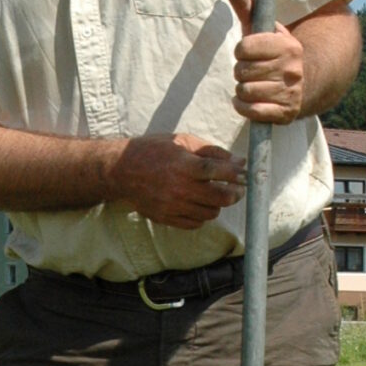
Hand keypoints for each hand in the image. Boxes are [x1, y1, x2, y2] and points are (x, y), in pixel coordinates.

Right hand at [110, 132, 245, 228]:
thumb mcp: (182, 142)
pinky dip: (202, 216)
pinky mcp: (166, 218)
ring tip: (215, 195)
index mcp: (183, 165)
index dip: (235, 174)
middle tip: (237, 188)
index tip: (243, 174)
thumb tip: (239, 161)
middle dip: (234, 193)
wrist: (121, 171)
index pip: (218, 171)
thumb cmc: (154, 151)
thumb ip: (212, 151)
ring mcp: (172, 205)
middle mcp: (179, 187)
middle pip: (219, 198)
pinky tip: (199, 204)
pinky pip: (195, 223)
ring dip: (218, 205)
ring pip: (210, 213)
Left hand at [226, 0, 305, 122]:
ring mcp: (290, 92)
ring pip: (243, 91)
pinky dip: (243, 107)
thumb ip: (245, 3)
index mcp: (287, 45)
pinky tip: (250, 100)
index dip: (241, 51)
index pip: (244, 48)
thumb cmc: (272, 53)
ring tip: (254, 85)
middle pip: (241, 71)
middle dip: (241, 71)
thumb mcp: (261, 28)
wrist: (303, 85)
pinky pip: (250, 110)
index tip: (249, 52)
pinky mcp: (285, 113)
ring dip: (242, 89)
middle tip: (253, 70)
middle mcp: (292, 69)